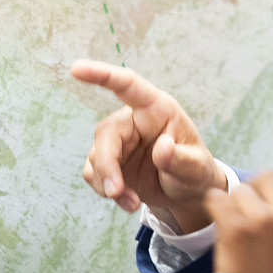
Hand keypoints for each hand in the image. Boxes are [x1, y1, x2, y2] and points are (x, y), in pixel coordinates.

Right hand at [72, 60, 223, 230]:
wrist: (188, 193)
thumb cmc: (196, 171)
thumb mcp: (196, 168)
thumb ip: (181, 160)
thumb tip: (163, 148)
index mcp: (157, 109)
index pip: (128, 85)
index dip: (102, 75)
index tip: (76, 68)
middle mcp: (134, 120)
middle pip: (106, 133)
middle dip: (107, 165)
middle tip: (116, 192)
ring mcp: (119, 141)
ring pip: (96, 156)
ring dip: (108, 183)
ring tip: (132, 203)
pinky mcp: (109, 161)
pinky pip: (94, 173)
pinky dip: (105, 190)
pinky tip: (128, 202)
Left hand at [206, 116, 272, 272]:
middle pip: (266, 179)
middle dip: (257, 195)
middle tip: (255, 225)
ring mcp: (263, 218)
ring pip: (240, 192)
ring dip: (236, 208)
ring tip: (243, 239)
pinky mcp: (236, 226)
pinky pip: (218, 201)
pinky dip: (218, 213)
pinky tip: (226, 234)